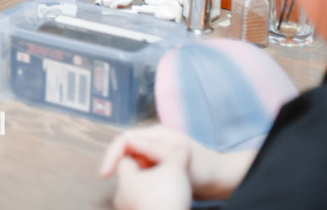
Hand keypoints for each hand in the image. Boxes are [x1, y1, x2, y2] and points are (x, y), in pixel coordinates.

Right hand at [100, 125, 252, 201]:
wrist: (221, 182)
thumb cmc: (203, 168)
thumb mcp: (176, 159)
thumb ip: (152, 149)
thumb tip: (128, 143)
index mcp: (156, 133)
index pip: (125, 139)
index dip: (112, 155)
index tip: (105, 174)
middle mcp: (153, 141)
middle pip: (125, 150)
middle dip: (119, 167)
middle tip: (119, 187)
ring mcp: (155, 154)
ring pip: (131, 162)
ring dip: (128, 175)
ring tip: (132, 191)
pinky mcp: (158, 166)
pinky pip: (140, 171)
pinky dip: (137, 181)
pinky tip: (141, 191)